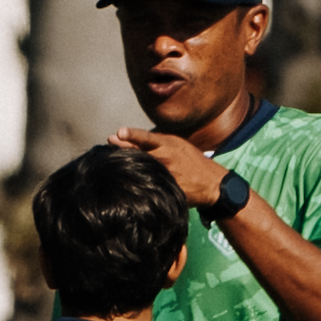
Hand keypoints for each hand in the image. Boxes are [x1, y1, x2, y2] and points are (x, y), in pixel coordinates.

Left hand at [106, 124, 223, 207]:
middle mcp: (165, 158)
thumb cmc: (191, 161)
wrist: (211, 183)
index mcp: (168, 145)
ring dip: (125, 163)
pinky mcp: (166, 188)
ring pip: (140, 168)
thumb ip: (157, 140)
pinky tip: (124, 181)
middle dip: (122, 148)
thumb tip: (131, 137)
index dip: (132, 135)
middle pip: (138, 153)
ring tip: (112, 160)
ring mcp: (165, 174)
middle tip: (109, 143)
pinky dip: (135, 181)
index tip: (120, 132)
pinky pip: (146, 184)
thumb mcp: (178, 144)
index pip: (147, 138)